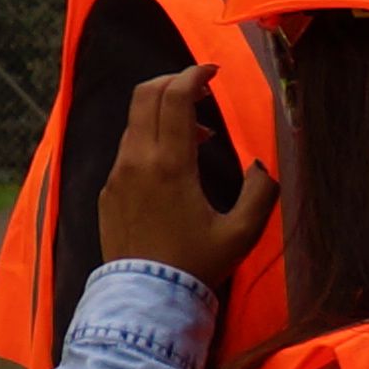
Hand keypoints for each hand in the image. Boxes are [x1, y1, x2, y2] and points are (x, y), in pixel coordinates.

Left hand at [98, 64, 278, 289]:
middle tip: (201, 90)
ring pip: (135, 121)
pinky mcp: (108, 190)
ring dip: (163, 113)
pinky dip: (149, 138)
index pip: (174, 98)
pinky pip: (127, 148)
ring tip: (197, 136)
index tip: (212, 71)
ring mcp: (117, 174)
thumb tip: (260, 165)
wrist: (146, 297)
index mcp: (170, 164)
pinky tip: (172, 164)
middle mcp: (137, 160)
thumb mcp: (241, 233)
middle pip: (146, 95)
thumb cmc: (196, 264)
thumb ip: (259, 193)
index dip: (193, 75)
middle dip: (174, 82)